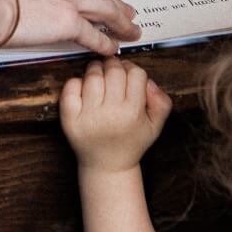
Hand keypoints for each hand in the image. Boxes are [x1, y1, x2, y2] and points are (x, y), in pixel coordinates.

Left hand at [60, 57, 172, 172]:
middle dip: (114, 65)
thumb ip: (161, 101)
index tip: (129, 75)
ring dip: (96, 69)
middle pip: (114, 71)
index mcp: (133, 113)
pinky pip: (70, 88)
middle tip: (113, 70)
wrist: (107, 166)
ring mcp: (88, 117)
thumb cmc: (131, 142)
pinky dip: (76, 81)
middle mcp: (111, 114)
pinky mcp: (70, 120)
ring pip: (92, 76)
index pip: (136, 74)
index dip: (133, 70)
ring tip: (99, 75)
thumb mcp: (155, 126)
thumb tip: (148, 81)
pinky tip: (83, 87)